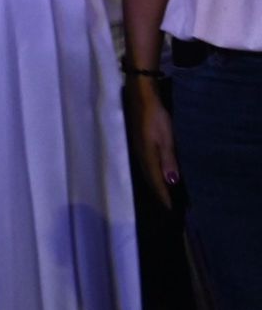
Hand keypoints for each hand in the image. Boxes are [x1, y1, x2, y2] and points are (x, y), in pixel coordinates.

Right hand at [130, 90, 179, 209]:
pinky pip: (146, 166)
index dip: (164, 196)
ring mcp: (138, 150)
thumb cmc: (155, 117)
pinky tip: (156, 175)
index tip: (172, 211)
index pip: (156, 182)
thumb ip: (168, 160)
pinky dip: (152, 175)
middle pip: (150, 180)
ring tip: (163, 196)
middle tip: (168, 208)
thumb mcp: (165, 138)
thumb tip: (172, 183)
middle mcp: (140, 157)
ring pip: (147, 173)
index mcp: (147, 157)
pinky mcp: (139, 144)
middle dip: (159, 194)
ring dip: (155, 185)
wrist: (141, 97)